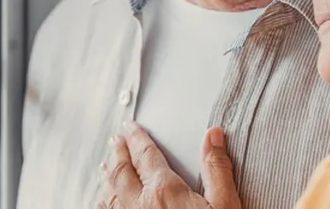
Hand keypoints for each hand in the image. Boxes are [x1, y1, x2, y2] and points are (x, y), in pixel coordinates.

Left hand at [96, 121, 241, 208]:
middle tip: (115, 140)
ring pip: (110, 196)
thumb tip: (213, 135)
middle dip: (118, 153)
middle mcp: (139, 207)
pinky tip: (103, 204)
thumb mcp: (226, 207)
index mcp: (164, 192)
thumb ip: (217, 169)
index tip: (130, 127)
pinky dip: (104, 206)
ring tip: (105, 167)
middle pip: (121, 172)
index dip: (137, 138)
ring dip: (108, 178)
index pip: (146, 155)